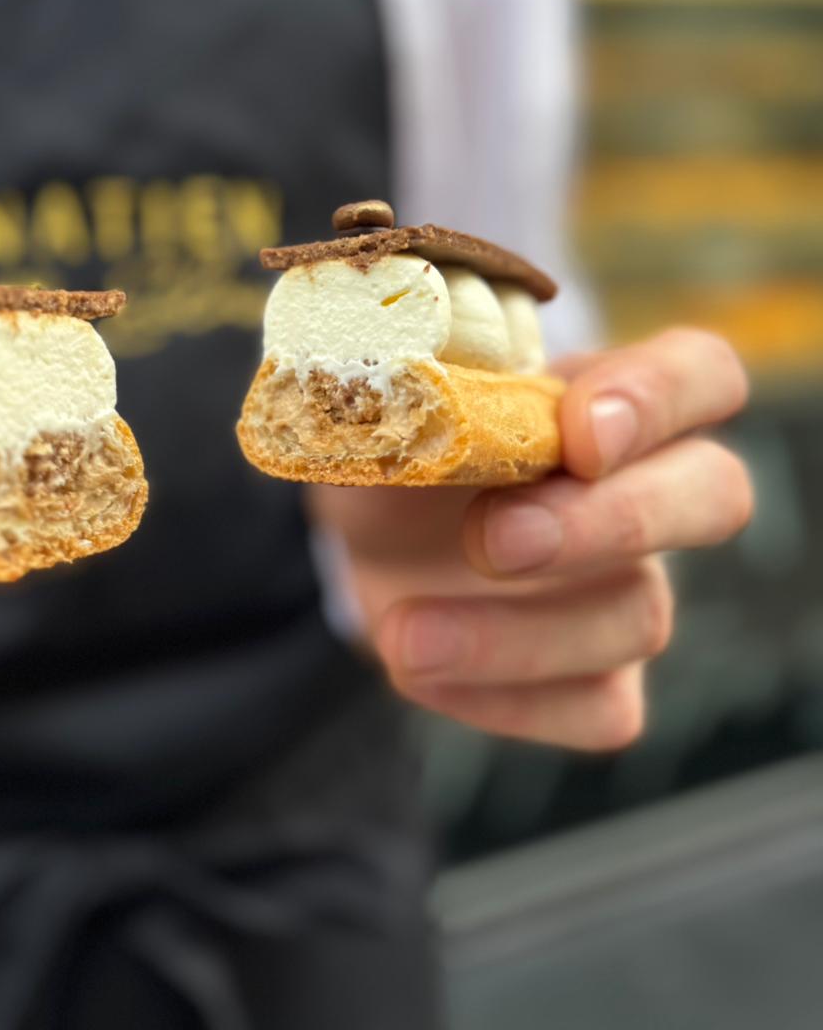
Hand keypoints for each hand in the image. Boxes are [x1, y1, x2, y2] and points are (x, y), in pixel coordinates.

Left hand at [310, 328, 751, 749]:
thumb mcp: (389, 399)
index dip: (659, 399)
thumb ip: (408, 385)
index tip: (577, 432)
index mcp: (606, 395)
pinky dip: (503, 698)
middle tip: (493, 538)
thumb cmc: (399, 439)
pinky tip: (418, 664)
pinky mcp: (597, 680)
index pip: (700, 374)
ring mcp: (629, 589)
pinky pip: (599, 710)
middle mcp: (645, 488)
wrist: (369, 530)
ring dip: (517, 634)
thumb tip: (391, 387)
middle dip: (609, 521)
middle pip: (715, 496)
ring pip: (641, 619)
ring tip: (404, 632)